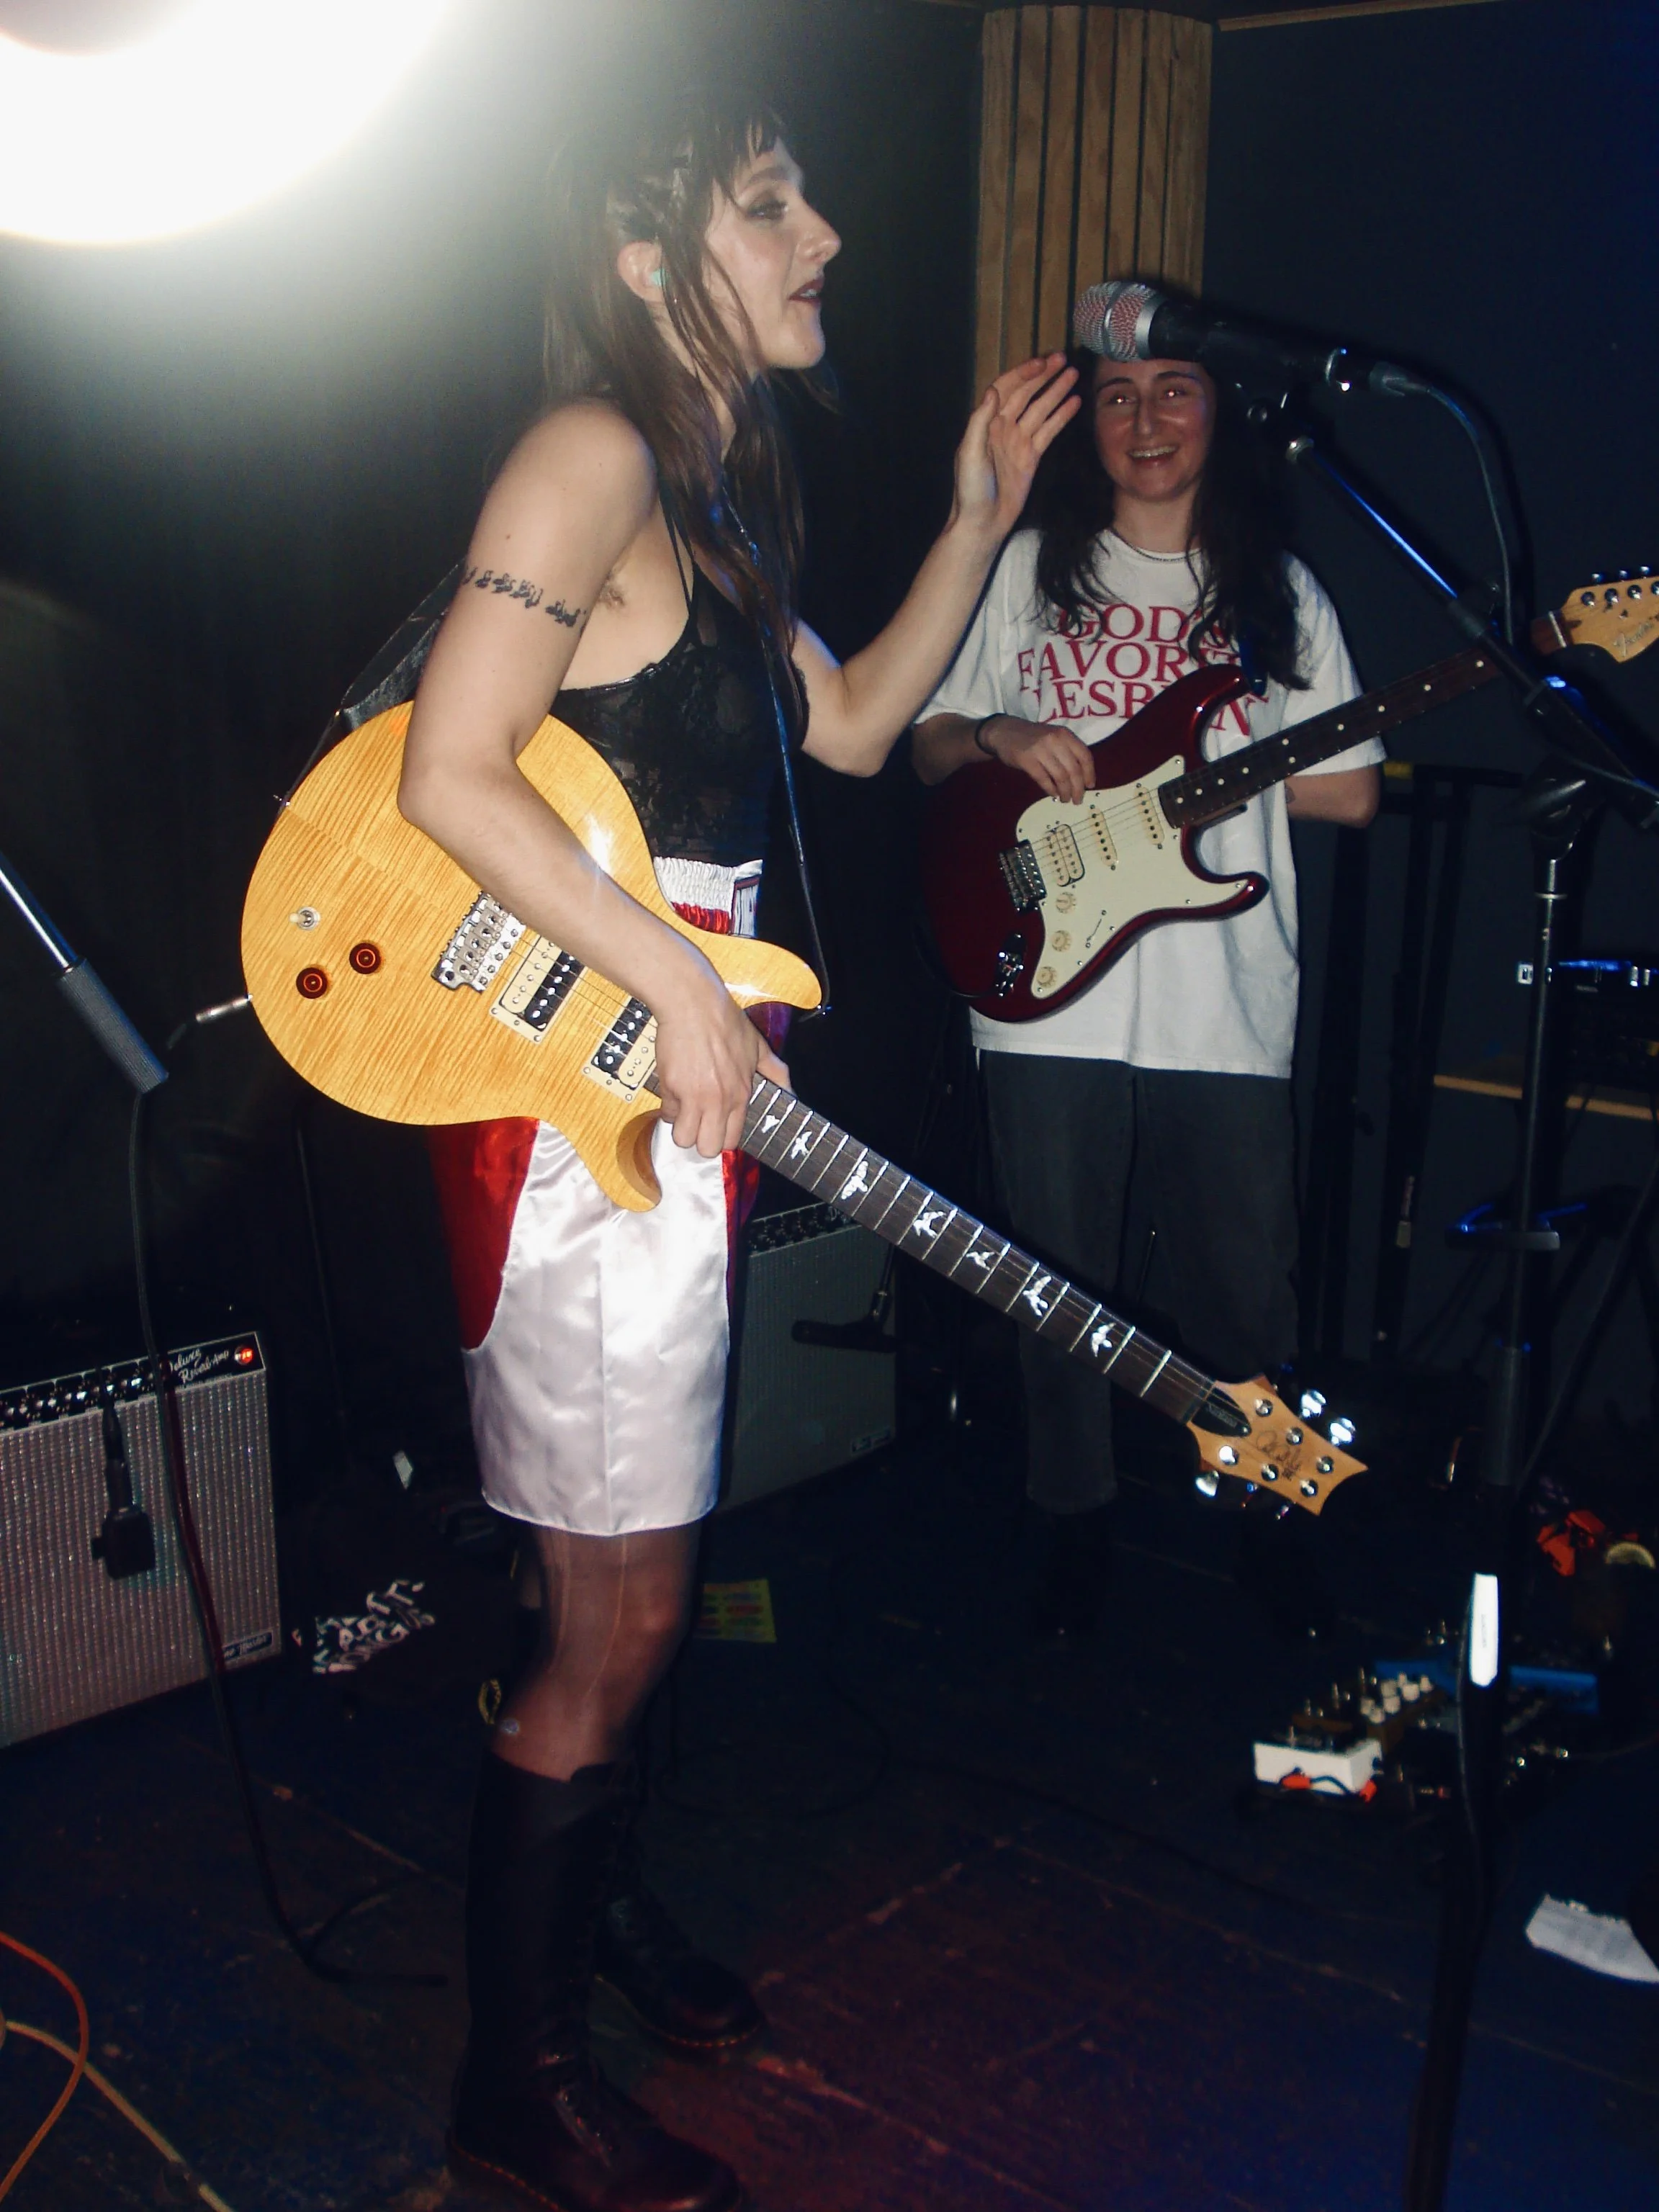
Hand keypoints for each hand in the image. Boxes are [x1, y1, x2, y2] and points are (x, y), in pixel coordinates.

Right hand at [653, 958, 781, 1157]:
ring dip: (681, 1129)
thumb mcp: (758, 1047)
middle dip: (701, 1141)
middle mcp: (719, 1101)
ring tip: (684, 1110)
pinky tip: (674, 1090)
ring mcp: (694, 1096)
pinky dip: (668, 1106)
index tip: (716, 1126)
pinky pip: (666, 1113)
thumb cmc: (726, 1022)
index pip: (732, 1140)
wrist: (694, 1004)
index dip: (722, 1138)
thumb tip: (792, 1091)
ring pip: (683, 1139)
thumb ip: (776, 1072)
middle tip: (698, 1124)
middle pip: (707, 1148)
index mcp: (741, 1094)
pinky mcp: (671, 1087)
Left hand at [952, 354, 1080, 541]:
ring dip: (1056, 391)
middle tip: (1064, 360)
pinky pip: (1048, 430)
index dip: (1023, 374)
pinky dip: (1061, 416)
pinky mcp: (1031, 456)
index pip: (1007, 389)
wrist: (982, 522)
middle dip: (1044, 376)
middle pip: (1026, 394)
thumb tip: (993, 391)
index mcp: (986, 422)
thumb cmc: (970, 490)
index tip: (1042, 364)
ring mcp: (1018, 440)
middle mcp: (1003, 427)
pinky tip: (1074, 403)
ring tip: (1074, 375)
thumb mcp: (969, 453)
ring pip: (1040, 409)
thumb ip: (979, 421)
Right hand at [981, 714, 1095, 802]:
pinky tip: (1053, 794)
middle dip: (1078, 788)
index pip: (1084, 756)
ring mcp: (1040, 750)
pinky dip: (1050, 789)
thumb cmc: (1033, 737)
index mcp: (1065, 735)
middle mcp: (1055, 741)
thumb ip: (1067, 751)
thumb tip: (1081, 778)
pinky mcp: (1027, 760)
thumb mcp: (1054, 737)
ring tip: (1065, 799)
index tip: (1090, 786)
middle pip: (1073, 770)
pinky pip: (1043, 779)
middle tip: (1078, 799)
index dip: (1089, 773)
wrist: (1005, 732)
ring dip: (1065, 792)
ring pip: (1060, 777)